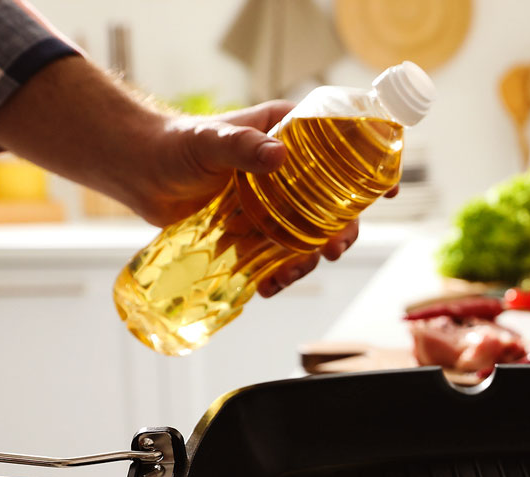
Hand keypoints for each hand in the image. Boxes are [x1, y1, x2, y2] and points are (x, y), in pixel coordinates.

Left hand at [0, 59, 398, 297]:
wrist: (140, 172)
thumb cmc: (176, 144)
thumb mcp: (211, 140)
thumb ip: (243, 147)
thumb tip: (279, 156)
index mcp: (289, 136)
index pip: (344, 149)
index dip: (372, 170)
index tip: (388, 190)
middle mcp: (288, 172)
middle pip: (335, 204)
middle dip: (343, 231)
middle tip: (336, 248)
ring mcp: (274, 205)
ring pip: (310, 237)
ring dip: (310, 259)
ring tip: (293, 274)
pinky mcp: (255, 233)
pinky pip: (279, 257)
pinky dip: (279, 276)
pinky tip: (268, 287)